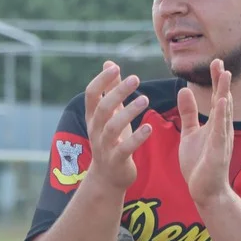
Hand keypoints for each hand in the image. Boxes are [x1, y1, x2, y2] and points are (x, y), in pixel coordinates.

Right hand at [83, 61, 152, 190]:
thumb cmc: (111, 141)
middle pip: (103, 108)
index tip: (115, 68)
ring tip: (145, 99)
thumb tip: (109, 63)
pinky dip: (137, 138)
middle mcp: (95, 130)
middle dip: (117, 93)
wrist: (107, 177)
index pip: (91, 95)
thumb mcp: (110, 114)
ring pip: (112, 127)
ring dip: (128, 113)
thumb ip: (110, 89)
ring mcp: (104, 146)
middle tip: (135, 78)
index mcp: (93, 117)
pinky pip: (125, 148)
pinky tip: (149, 128)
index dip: (101, 80)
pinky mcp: (116, 160)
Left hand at [178, 59, 233, 206]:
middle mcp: (222, 128)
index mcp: (215, 124)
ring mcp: (222, 138)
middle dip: (221, 81)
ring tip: (225, 74)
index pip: (216, 97)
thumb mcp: (190, 133)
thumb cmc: (199, 163)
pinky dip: (222, 115)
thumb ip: (189, 113)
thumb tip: (183, 90)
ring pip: (224, 112)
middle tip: (220, 61)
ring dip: (224, 92)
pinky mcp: (218, 150)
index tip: (215, 62)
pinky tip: (222, 102)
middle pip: (223, 99)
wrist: (205, 191)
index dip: (216, 80)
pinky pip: (220, 130)